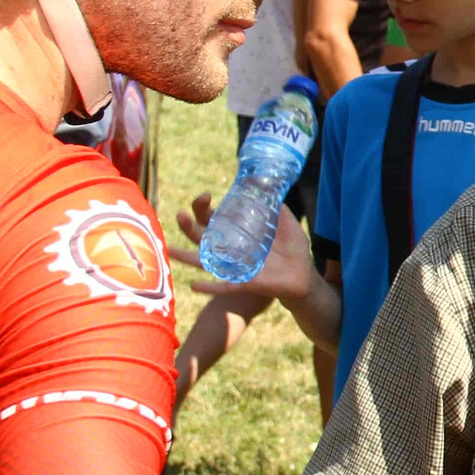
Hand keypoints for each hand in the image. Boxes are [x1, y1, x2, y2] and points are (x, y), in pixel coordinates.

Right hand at [168, 192, 316, 305]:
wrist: (304, 276)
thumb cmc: (293, 250)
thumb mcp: (287, 225)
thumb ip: (278, 209)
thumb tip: (272, 187)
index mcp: (238, 233)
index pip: (212, 218)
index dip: (203, 207)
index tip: (204, 195)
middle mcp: (231, 250)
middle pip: (202, 237)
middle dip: (188, 226)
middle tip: (180, 214)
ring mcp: (235, 267)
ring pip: (205, 262)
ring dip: (187, 257)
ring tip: (169, 250)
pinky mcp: (244, 283)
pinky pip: (223, 286)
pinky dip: (209, 287)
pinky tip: (194, 286)